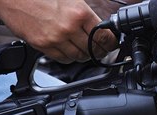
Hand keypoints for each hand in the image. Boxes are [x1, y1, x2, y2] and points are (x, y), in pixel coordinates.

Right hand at [0, 0, 116, 62]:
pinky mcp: (43, 46)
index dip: (111, 43)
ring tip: (83, 48)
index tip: (112, 44)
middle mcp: (69, 27)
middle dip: (99, 51)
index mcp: (79, 13)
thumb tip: (102, 28)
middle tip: (100, 49)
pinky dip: (69, 57)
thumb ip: (86, 15)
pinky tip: (68, 49)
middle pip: (94, 49)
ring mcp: (56, 38)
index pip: (104, 36)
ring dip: (84, 55)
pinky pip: (64, 59)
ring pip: (79, 57)